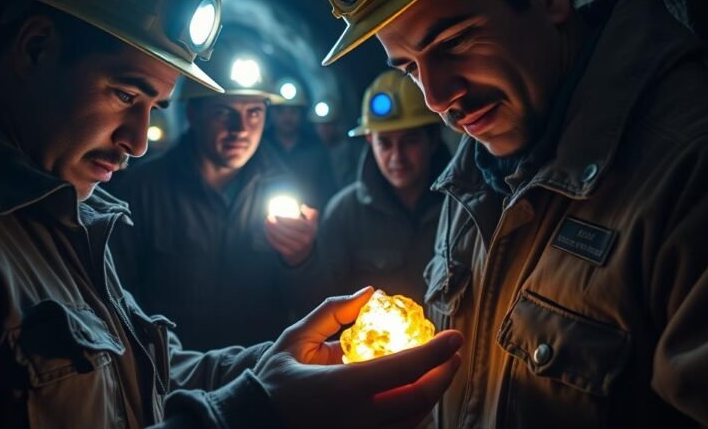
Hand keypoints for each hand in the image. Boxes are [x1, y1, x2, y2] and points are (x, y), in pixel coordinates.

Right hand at [255, 287, 462, 428]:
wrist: (254, 423)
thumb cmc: (273, 381)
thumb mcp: (295, 340)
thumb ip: (332, 312)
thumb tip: (368, 292)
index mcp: (342, 388)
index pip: (404, 370)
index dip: (436, 352)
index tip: (454, 336)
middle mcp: (357, 420)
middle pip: (420, 399)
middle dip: (445, 374)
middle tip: (453, 354)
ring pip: (415, 420)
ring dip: (433, 394)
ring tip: (438, 371)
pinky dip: (414, 414)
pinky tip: (415, 395)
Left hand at [266, 204, 318, 266]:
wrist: (304, 252)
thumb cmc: (306, 233)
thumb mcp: (312, 222)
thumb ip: (312, 213)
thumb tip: (302, 207)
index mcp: (310, 230)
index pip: (295, 223)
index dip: (284, 218)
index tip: (275, 214)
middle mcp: (305, 240)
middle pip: (287, 230)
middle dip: (275, 223)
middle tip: (269, 217)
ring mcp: (297, 248)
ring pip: (281, 237)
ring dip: (271, 230)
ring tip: (266, 222)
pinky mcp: (289, 254)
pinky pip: (278, 245)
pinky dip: (271, 238)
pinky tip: (267, 231)